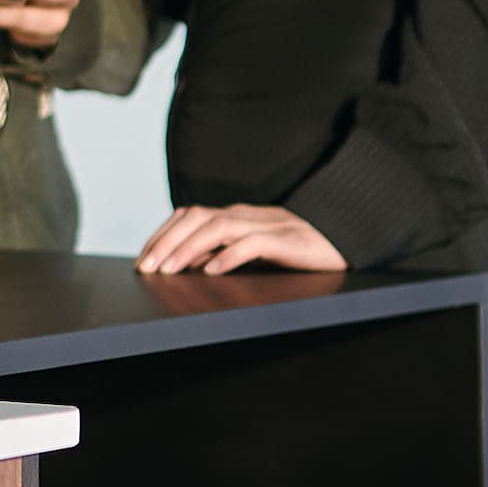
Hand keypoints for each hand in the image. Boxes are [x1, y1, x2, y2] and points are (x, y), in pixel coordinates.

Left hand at [132, 202, 342, 276]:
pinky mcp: (287, 240)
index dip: (162, 234)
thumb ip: (224, 251)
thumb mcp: (254, 249)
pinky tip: (212, 271)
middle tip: (146, 267)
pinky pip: (253, 244)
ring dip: (188, 248)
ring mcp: (267, 225)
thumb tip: (189, 263)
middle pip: (197, 217)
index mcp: (236, 216)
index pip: (189, 215)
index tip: (142, 259)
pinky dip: (229, 256)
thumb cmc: (297, 248)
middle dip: (166, 242)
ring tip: (170, 269)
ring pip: (218, 227)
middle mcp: (247, 215)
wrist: (345, 239)